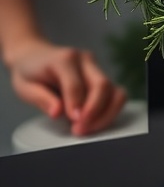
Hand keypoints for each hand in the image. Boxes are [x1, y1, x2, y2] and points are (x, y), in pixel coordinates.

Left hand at [6, 38, 126, 136]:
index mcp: (64, 58)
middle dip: (95, 112)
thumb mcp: (25, 86)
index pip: (75, 84)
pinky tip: (96, 122)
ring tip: (89, 128)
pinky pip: (115, 94)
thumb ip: (41, 99)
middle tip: (80, 130)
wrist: (34, 56)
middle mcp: (84, 59)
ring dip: (106, 113)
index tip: (75, 122)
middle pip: (102, 84)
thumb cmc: (29, 71)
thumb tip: (58, 112)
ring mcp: (96, 67)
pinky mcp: (101, 76)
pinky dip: (110, 110)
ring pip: (114, 90)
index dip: (76, 105)